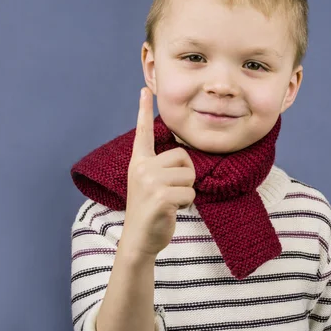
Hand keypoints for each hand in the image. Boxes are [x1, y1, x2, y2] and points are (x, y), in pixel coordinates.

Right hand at [121, 87, 195, 258]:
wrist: (139, 240)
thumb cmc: (151, 212)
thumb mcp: (150, 185)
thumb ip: (161, 169)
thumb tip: (185, 159)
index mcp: (139, 163)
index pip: (142, 132)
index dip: (143, 110)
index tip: (145, 90)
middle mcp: (142, 168)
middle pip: (184, 158)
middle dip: (186, 177)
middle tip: (170, 193)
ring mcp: (150, 182)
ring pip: (190, 176)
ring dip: (187, 192)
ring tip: (170, 202)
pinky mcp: (160, 197)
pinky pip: (190, 192)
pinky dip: (187, 204)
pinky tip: (171, 211)